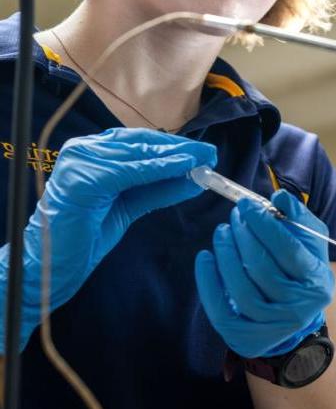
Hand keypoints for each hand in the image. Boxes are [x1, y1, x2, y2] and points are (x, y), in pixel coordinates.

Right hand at [1, 128, 216, 352]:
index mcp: (91, 152)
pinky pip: (130, 172)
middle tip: (211, 154)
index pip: (139, 142)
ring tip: (204, 160)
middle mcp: (82, 149)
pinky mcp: (82, 180)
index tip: (204, 151)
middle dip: (180, 150)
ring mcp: (79, 162)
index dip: (174, 146)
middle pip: (141, 144)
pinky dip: (159, 169)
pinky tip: (183, 169)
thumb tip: (194, 176)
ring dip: (175, 157)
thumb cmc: (86, 234)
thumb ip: (158, 188)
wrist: (51, 266)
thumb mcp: (129, 205)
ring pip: (138, 155)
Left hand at [195, 190, 334, 358]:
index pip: (288, 249)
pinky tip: (205, 257)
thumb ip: (298, 217)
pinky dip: (207, 281)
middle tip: (234, 216)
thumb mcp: (310, 242)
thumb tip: (278, 196)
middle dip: (243, 236)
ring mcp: (272, 327)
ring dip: (226, 254)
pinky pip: (220, 310)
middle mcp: (298, 308)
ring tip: (222, 233)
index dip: (264, 224)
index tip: (246, 204)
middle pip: (261, 267)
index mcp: (317, 281)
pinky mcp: (246, 338)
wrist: (296, 316)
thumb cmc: (301, 269)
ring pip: (240, 288)